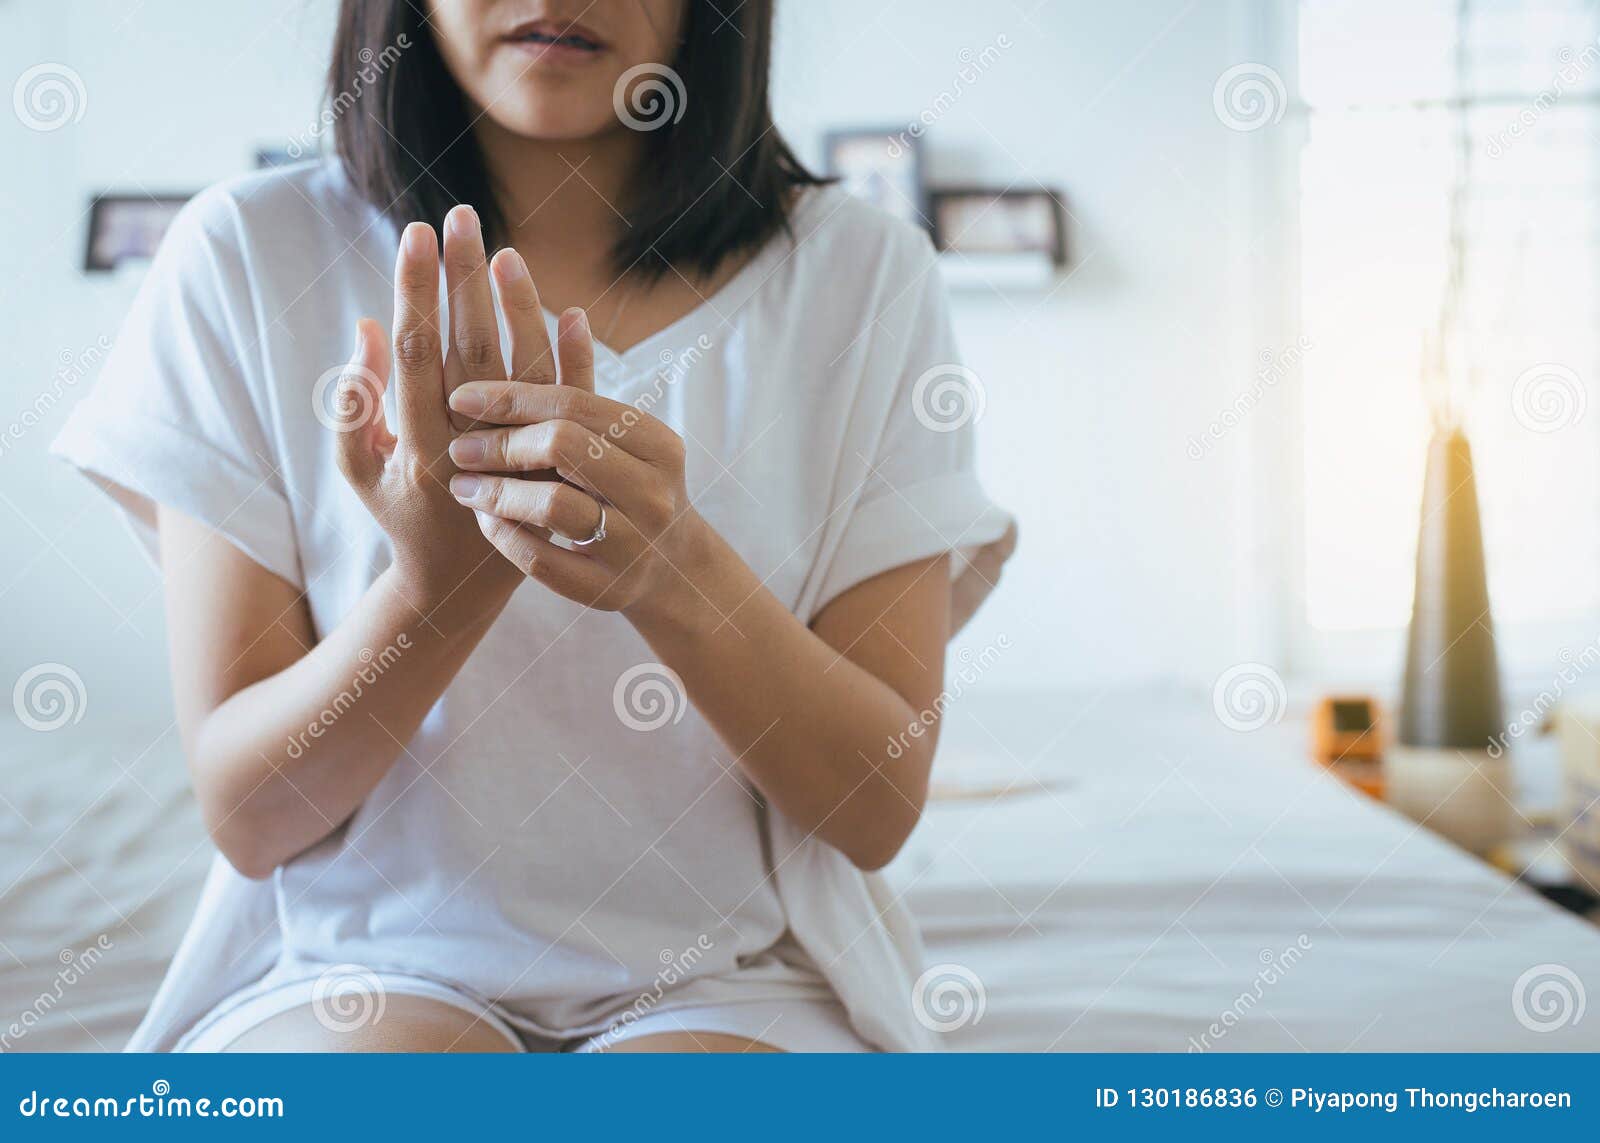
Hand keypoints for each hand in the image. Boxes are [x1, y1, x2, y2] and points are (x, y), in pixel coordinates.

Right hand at [332, 206, 534, 615]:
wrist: (461, 585)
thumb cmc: (400, 515)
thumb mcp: (360, 470)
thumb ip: (355, 404)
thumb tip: (369, 327)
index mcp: (415, 444)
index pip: (417, 353)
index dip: (416, 292)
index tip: (416, 234)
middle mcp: (469, 446)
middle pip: (470, 348)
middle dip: (463, 280)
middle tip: (460, 217)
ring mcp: (519, 457)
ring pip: (523, 370)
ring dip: (517, 307)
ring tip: (505, 251)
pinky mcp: (556, 466)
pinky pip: (572, 405)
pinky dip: (575, 359)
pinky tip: (573, 311)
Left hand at [443, 315, 709, 617]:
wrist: (671, 570)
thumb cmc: (631, 487)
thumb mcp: (624, 436)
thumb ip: (588, 382)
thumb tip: (565, 310)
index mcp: (658, 445)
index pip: (574, 405)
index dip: (513, 397)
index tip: (463, 396)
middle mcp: (653, 493)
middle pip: (564, 447)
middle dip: (502, 443)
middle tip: (459, 448)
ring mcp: (632, 545)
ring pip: (552, 506)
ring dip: (497, 492)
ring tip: (463, 486)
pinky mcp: (604, 590)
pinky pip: (541, 560)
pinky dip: (505, 536)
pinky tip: (484, 521)